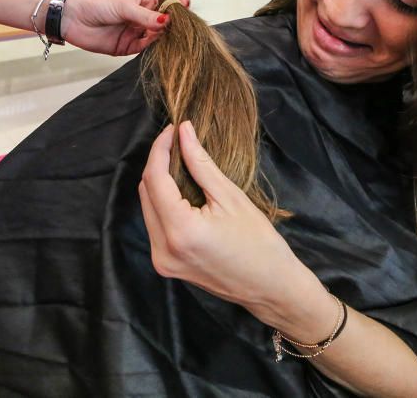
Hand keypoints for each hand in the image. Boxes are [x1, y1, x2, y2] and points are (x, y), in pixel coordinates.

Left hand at [60, 0, 186, 54]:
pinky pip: (145, 48)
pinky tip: (159, 43)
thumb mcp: (124, 5)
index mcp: (143, 1)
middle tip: (183, 27)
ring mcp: (135, 33)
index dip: (176, 6)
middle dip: (173, 24)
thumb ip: (145, 16)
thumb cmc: (97, 3)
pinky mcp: (127, 47)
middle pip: (163, 22)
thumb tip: (167, 21)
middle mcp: (142, 18)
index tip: (187, 7)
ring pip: (156, 36)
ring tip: (173, 35)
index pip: (165, 3)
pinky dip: (153, 47)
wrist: (72, 18)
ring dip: (164, 36)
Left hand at [138, 122, 302, 318]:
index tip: (173, 130)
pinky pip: (155, 224)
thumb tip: (184, 132)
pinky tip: (180, 190)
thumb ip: (200, 164)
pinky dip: (163, 203)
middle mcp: (163, 249)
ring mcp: (162, 260)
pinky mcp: (165, 265)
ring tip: (180, 162)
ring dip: (158, 182)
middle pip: (146, 192)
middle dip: (158, 163)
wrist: (271, 287)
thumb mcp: (231, 197)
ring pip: (147, 207)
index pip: (155, 179)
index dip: (160, 149)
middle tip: (178, 142)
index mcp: (180, 231)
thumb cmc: (259, 243)